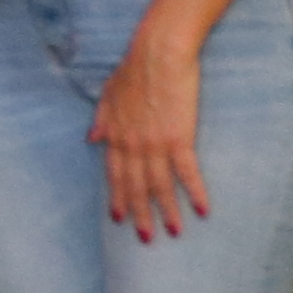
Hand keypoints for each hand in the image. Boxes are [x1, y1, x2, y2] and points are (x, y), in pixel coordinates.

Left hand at [92, 24, 208, 238]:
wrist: (157, 55)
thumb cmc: (134, 70)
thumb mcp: (108, 95)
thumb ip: (101, 120)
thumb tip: (90, 139)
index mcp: (115, 135)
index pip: (114, 174)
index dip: (117, 197)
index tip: (118, 217)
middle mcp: (132, 144)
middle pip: (135, 186)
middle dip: (139, 214)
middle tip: (145, 237)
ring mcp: (155, 143)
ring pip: (159, 186)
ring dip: (167, 211)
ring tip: (172, 232)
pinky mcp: (179, 138)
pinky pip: (187, 172)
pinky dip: (193, 192)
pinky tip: (201, 210)